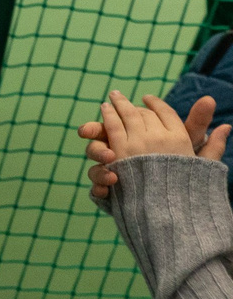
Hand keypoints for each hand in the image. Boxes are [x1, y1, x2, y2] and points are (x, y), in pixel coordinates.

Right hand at [82, 92, 226, 200]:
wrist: (185, 199)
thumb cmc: (187, 165)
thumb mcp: (192, 142)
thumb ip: (197, 121)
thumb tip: (210, 99)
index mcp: (132, 136)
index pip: (116, 121)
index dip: (108, 114)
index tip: (105, 106)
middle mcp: (117, 153)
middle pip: (98, 140)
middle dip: (91, 134)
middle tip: (87, 132)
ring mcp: (113, 173)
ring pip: (94, 164)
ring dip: (98, 167)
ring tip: (110, 171)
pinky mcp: (111, 193)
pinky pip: (97, 189)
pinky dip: (99, 189)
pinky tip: (106, 191)